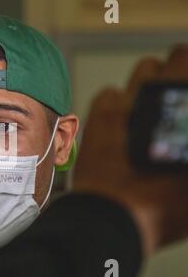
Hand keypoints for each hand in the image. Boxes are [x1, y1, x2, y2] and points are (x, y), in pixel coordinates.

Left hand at [74, 45, 187, 256]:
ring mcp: (123, 105)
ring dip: (149, 83)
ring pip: (142, 70)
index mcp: (178, 107)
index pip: (187, 60)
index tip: (186, 90)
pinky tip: (121, 120)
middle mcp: (152, 98)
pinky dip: (116, 102)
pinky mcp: (97, 116)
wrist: (111, 217)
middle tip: (175, 95)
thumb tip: (183, 147)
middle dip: (176, 74)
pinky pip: (109, 94)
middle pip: (171, 60)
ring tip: (150, 107)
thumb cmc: (158, 207)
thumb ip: (185, 156)